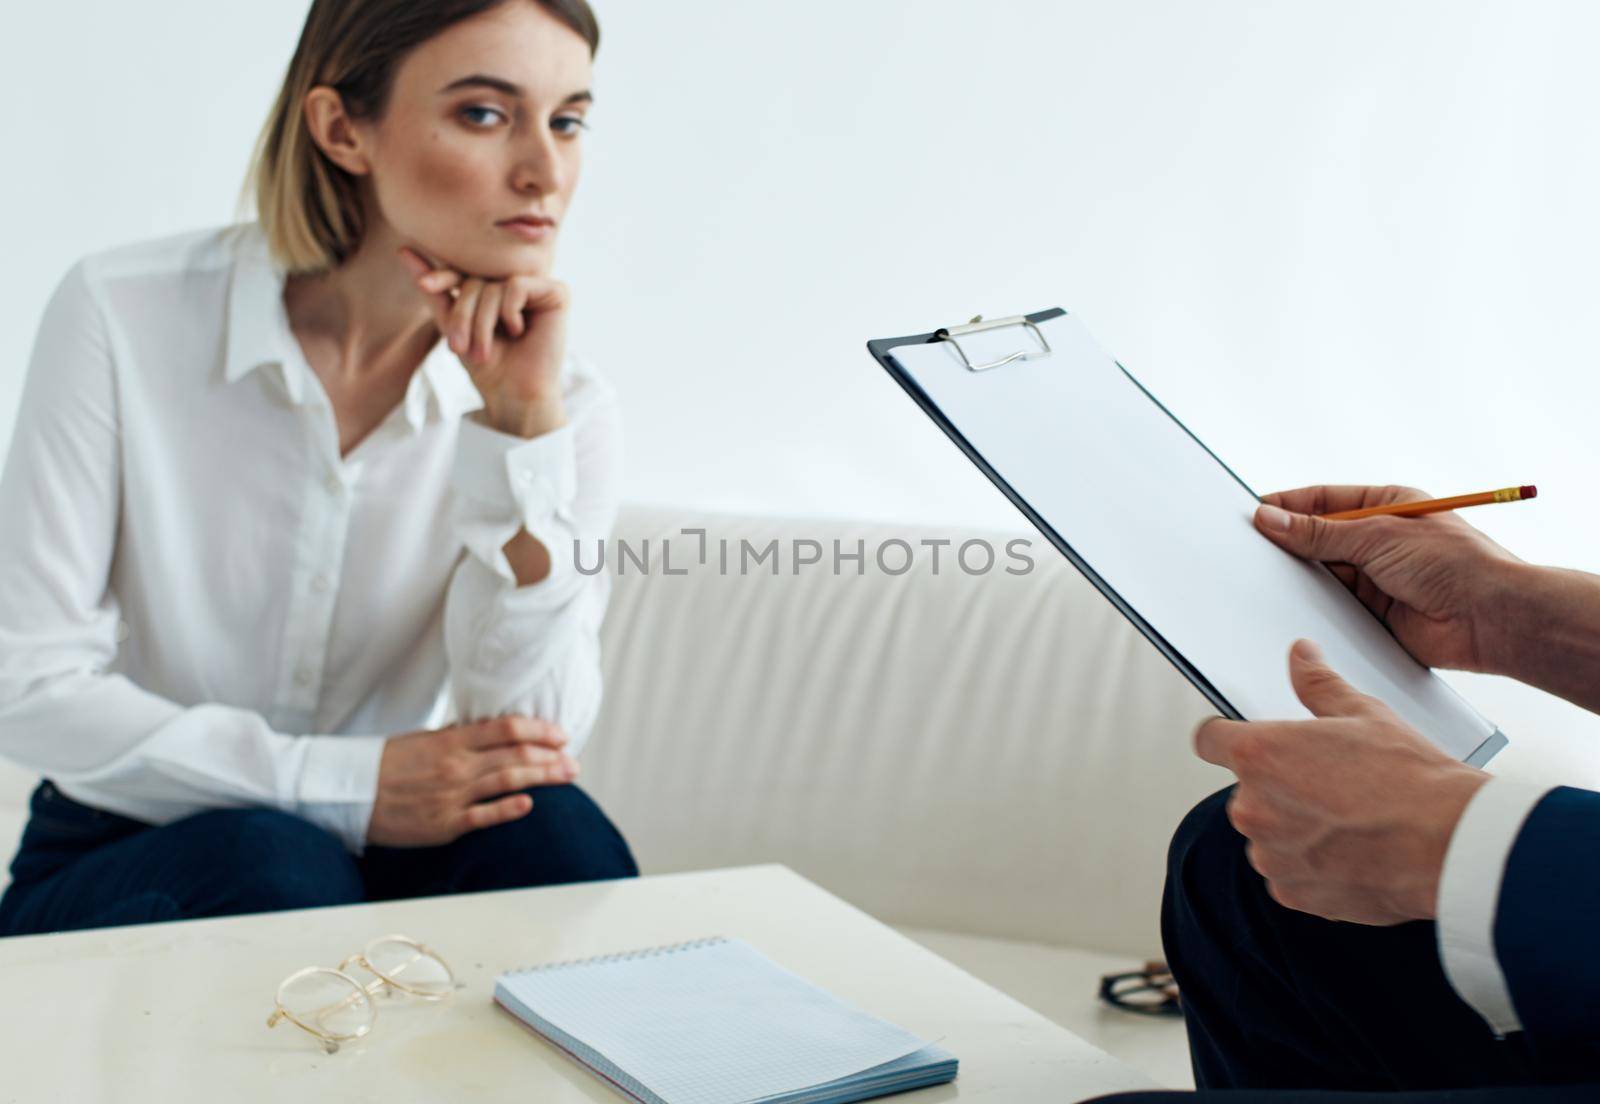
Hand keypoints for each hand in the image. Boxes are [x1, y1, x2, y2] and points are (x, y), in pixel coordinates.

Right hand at [367, 715, 579, 846]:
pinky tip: (529, 804)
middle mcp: (456, 766)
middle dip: (550, 757)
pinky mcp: (444, 825)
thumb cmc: (386, 764)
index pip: (506, 729)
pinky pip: (482, 816)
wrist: (348, 793)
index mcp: (451, 741)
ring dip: (541, 777)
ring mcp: (451, 796)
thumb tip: (490, 730)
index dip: (539, 730)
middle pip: (515, 756)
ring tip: (566, 776)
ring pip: (506, 782)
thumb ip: (458, 737)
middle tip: (574, 761)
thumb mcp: (423, 739)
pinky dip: (507, 810)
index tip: (560, 734)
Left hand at [396, 246, 568, 437]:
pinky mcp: (556, 293)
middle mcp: (516, 285)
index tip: (425, 285)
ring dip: (482, 323)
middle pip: (476, 281)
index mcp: (494, 289)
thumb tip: (403, 251)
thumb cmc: (487, 366)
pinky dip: (509, 311)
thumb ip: (433, 290)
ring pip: (493, 286)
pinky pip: (517, 286)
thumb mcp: (452, 325)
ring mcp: (537, 288)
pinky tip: (518, 331)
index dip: (442, 277)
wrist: (514, 395)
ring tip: (484, 351)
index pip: (464, 272)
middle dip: (463, 315)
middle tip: (459, 347)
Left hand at [1196, 639, 1488, 924]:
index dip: (1225, 737)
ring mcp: (1270, 855)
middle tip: (1329, 783)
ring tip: (1348, 820)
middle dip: (1279, 787)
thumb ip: (1318, 685)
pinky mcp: (1291, 893)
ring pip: (1269, 835)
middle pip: (1246, 790)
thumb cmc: (1411, 781)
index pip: (1208, 739)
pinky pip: (1288, 874)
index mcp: (1259, 755)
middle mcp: (1253, 807)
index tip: (1237, 740)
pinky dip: (1312, 867)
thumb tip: (1301, 657)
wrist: (1451, 844)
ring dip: (1294, 830)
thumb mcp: (1363, 714)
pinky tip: (1353, 852)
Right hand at [1253, 484, 1521, 673]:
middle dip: (1289, 544)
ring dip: (1302, 578)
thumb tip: (1272, 519)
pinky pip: (1333, 607)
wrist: (1490, 618)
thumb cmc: (1454, 563)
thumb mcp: (1377, 535)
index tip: (1254, 513)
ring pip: (1323, 574)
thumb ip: (1319, 533)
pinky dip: (1315, 607)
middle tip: (1251, 548)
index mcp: (1386, 506)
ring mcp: (1376, 578)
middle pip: (1318, 539)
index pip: (1324, 500)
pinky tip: (1294, 606)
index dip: (1288, 505)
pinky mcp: (1373, 614)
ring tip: (1268, 578)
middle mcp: (1378, 540)